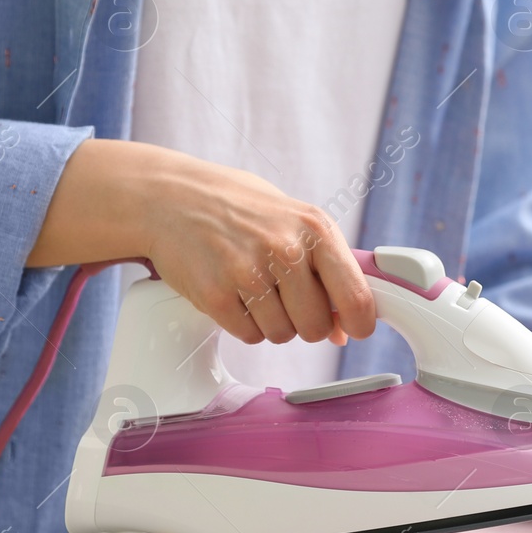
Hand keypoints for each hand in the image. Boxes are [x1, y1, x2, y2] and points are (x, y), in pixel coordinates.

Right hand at [27, 139, 375, 345]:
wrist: (172, 197)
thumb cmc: (238, 208)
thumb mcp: (293, 221)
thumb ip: (326, 269)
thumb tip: (344, 328)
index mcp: (315, 228)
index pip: (356, 297)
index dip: (359, 322)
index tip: (353, 328)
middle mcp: (286, 249)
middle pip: (316, 327)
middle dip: (305, 322)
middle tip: (285, 298)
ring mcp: (249, 272)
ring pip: (281, 335)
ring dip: (270, 322)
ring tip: (252, 287)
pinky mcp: (215, 294)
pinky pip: (248, 335)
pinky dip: (243, 323)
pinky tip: (231, 292)